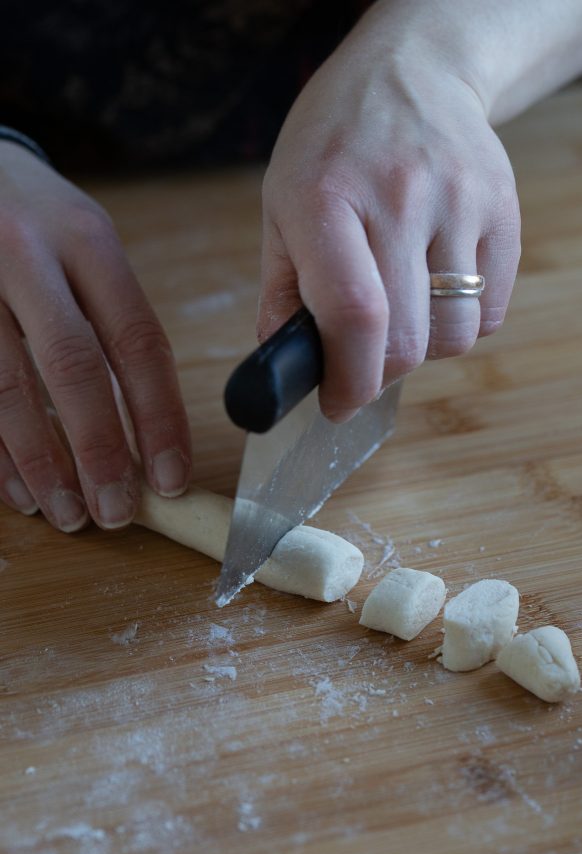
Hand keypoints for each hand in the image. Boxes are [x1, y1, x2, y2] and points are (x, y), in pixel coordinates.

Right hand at [0, 142, 190, 530]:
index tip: (172, 477)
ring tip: (66, 512)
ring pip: (5, 386)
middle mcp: (28, 253)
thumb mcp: (83, 244)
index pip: (138, 340)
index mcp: (87, 240)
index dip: (160, 417)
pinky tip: (13, 488)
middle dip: (99, 449)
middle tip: (115, 512)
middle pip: (72, 365)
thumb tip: (141, 429)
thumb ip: (109, 321)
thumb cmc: (32, 220)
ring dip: (39, 462)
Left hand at [258, 3, 520, 420]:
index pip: (353, 315)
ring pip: (457, 335)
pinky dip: (463, 324)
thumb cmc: (335, 145)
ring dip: (425, 350)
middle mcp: (399, 195)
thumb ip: (282, 293)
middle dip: (380, 376)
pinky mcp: (504, 208)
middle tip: (363, 365)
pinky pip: (494, 311)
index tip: (336, 403)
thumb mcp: (281, 205)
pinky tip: (436, 291)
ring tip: (403, 315)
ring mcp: (460, 200)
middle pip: (407, 338)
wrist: (414, 71)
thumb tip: (292, 369)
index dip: (348, 380)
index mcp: (326, 198)